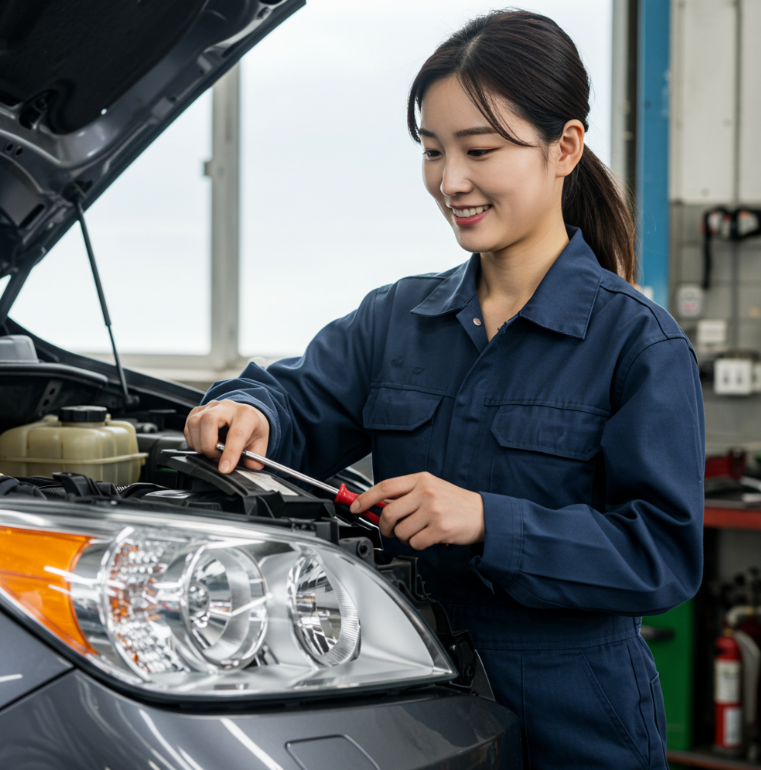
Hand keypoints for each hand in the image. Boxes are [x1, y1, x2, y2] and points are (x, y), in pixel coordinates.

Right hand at [184, 399, 269, 472]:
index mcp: (246, 415)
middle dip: (209, 447)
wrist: (246, 413)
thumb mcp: (261, 443)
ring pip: (194, 423)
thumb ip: (255, 458)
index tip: (225, 468)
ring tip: (212, 451)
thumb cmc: (252, 427)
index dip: (229, 453)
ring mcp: (210, 407)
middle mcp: (226, 407)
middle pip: (208, 421)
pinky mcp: (197, 411)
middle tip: (217, 457)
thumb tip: (249, 467)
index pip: (236, 433)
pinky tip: (204, 444)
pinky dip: (193, 441)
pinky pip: (187, 427)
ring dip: (199, 444)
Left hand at [349, 472, 483, 549]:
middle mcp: (426, 492)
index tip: (355, 507)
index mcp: (421, 479)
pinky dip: (418, 544)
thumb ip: (406, 494)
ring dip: (405, 537)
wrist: (484, 515)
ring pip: (400, 531)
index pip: (385, 486)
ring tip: (419, 531)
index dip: (365, 498)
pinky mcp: (440, 528)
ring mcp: (433, 510)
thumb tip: (377, 506)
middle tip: (391, 530)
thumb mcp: (430, 489)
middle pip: (388, 513)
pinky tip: (429, 537)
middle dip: (385, 526)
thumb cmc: (454, 503)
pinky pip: (415, 543)